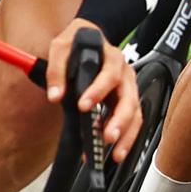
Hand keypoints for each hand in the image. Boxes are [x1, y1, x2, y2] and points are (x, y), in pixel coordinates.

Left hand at [46, 18, 141, 159]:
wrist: (88, 37)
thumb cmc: (77, 43)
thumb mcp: (61, 47)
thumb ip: (56, 70)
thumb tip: (55, 96)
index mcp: (112, 58)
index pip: (109, 75)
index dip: (98, 91)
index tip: (83, 106)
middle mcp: (124, 74)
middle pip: (129, 99)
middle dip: (120, 120)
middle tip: (107, 136)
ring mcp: (128, 89)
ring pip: (135, 113)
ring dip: (127, 135)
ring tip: (115, 153)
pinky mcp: (126, 102)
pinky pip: (132, 122)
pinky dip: (126, 138)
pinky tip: (115, 151)